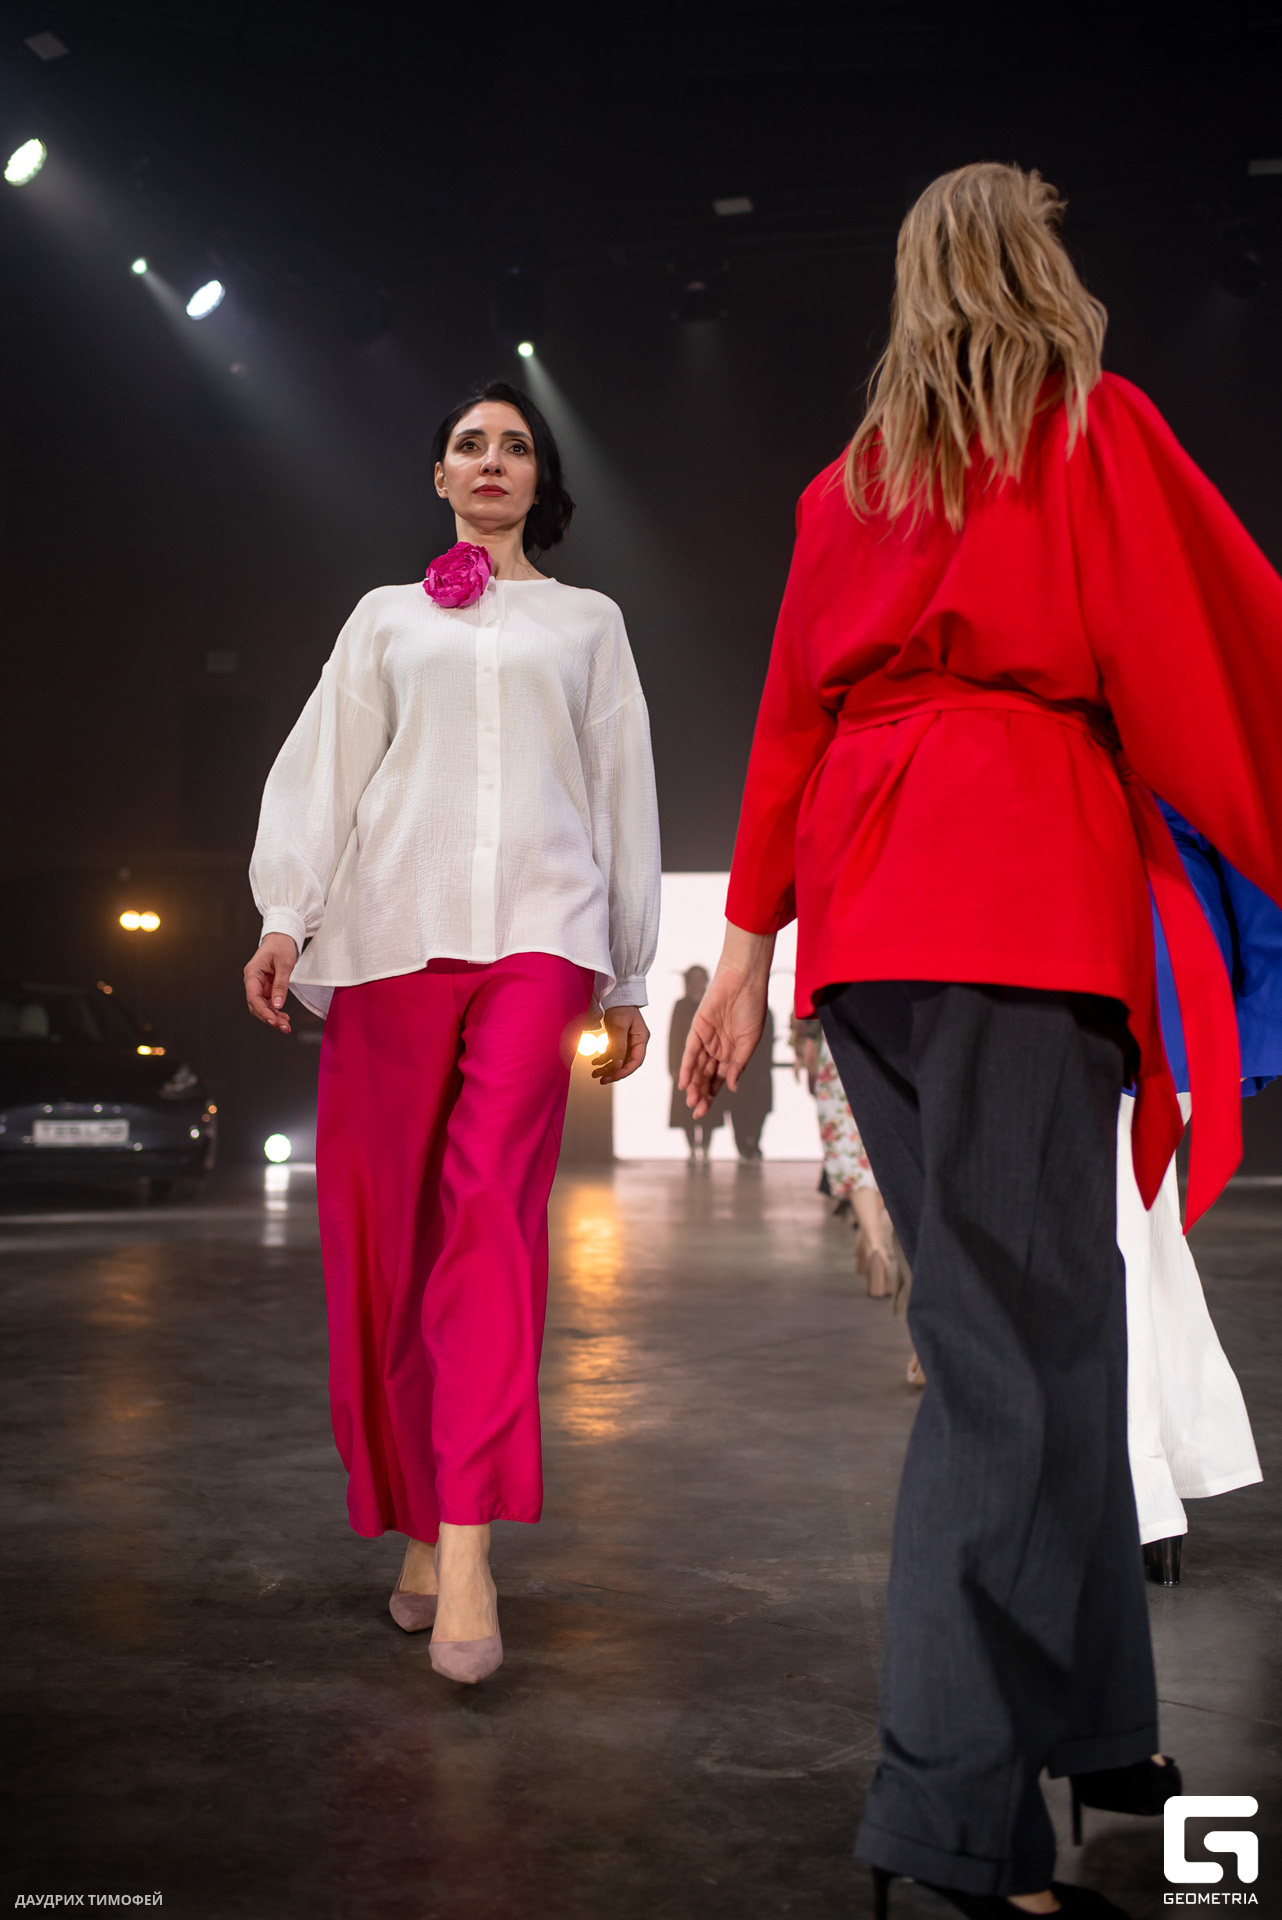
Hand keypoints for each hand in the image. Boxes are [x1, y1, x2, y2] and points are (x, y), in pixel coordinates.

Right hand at [243, 933, 299, 1032]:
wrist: (282, 938)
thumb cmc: (281, 946)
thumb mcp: (284, 964)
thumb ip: (281, 985)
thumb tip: (278, 1005)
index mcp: (252, 973)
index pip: (253, 997)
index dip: (263, 1011)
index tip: (273, 1021)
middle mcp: (253, 981)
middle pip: (256, 1005)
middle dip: (269, 1018)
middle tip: (284, 1027)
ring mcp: (259, 985)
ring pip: (262, 1006)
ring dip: (273, 1017)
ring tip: (286, 1026)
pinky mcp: (266, 987)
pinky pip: (268, 1003)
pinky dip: (275, 1011)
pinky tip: (284, 1018)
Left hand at [593, 1005, 648, 1083]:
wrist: (615, 996)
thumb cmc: (621, 1007)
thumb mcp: (619, 1026)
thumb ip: (619, 1045)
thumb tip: (617, 1064)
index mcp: (641, 1038)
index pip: (636, 1060)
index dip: (625, 1071)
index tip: (614, 1076)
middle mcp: (636, 1042)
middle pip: (626, 1063)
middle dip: (614, 1072)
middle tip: (602, 1080)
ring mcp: (627, 1042)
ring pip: (618, 1060)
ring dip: (607, 1068)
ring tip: (595, 1074)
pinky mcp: (619, 1040)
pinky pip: (612, 1054)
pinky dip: (604, 1059)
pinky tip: (595, 1062)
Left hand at [679, 922, 774, 1117]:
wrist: (744, 980)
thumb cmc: (752, 1007)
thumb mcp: (750, 1040)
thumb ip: (739, 1063)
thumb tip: (732, 1086)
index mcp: (733, 1052)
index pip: (719, 1079)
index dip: (711, 1094)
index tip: (705, 1111)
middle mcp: (718, 1048)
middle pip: (706, 1076)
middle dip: (701, 1094)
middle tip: (696, 1111)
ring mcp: (707, 1039)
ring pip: (698, 1067)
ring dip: (694, 1084)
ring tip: (691, 1101)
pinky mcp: (697, 1028)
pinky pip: (690, 1052)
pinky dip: (687, 1067)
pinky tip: (684, 1082)